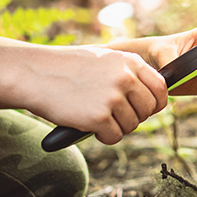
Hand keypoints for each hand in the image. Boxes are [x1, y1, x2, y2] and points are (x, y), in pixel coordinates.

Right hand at [27, 45, 167, 144]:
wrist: (35, 74)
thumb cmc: (67, 67)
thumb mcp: (104, 59)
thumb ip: (127, 72)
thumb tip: (151, 94)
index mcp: (130, 61)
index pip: (160, 87)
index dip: (155, 102)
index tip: (144, 109)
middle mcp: (125, 78)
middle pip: (148, 110)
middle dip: (135, 117)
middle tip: (116, 116)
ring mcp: (112, 98)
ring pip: (132, 125)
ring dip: (117, 127)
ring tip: (98, 118)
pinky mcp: (98, 117)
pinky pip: (115, 137)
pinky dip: (104, 136)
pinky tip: (90, 127)